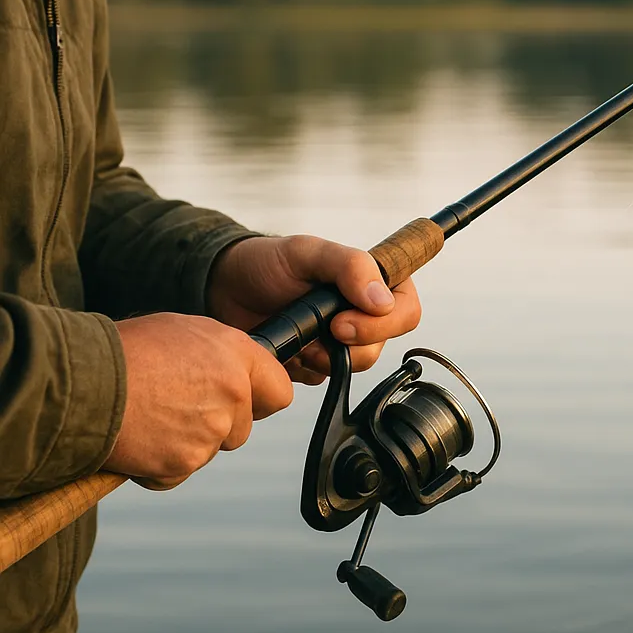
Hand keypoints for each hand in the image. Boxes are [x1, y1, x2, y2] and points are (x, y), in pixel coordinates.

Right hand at [107, 314, 293, 489]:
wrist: (82, 383)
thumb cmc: (126, 351)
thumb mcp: (183, 332)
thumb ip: (220, 356)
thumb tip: (234, 374)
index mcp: (236, 355)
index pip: (279, 391)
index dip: (261, 400)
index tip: (246, 402)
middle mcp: (233, 393)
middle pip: (242, 428)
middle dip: (216, 425)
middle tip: (175, 407)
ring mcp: (212, 430)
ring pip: (210, 449)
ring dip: (186, 443)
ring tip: (150, 416)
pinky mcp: (185, 461)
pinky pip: (180, 472)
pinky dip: (160, 464)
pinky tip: (139, 438)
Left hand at [206, 235, 421, 382]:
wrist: (225, 287)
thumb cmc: (267, 262)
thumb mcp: (308, 252)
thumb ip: (350, 267)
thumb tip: (383, 301)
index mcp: (375, 282)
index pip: (406, 312)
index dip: (383, 325)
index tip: (341, 323)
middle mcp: (365, 313)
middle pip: (381, 347)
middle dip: (345, 346)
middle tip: (316, 333)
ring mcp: (343, 341)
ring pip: (353, 368)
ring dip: (321, 358)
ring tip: (297, 338)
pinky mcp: (319, 363)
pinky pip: (323, 380)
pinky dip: (303, 368)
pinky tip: (287, 349)